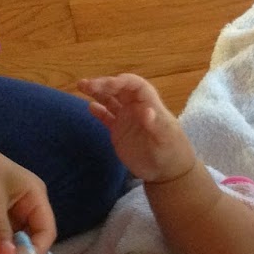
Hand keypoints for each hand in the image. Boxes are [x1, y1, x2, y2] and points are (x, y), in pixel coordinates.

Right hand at [77, 74, 196, 183]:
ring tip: (82, 86)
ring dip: (98, 92)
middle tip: (85, 84)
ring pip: (111, 99)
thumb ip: (155, 125)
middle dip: (103, 84)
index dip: (120, 81)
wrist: (167, 172)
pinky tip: (90, 107)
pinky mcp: (119, 131)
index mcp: (149, 104)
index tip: (106, 83)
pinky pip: (107, 116)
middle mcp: (136, 107)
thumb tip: (146, 110)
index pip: (135, 85)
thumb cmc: (171, 153)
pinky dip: (99, 111)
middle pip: (119, 89)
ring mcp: (127, 118)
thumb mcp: (166, 140)